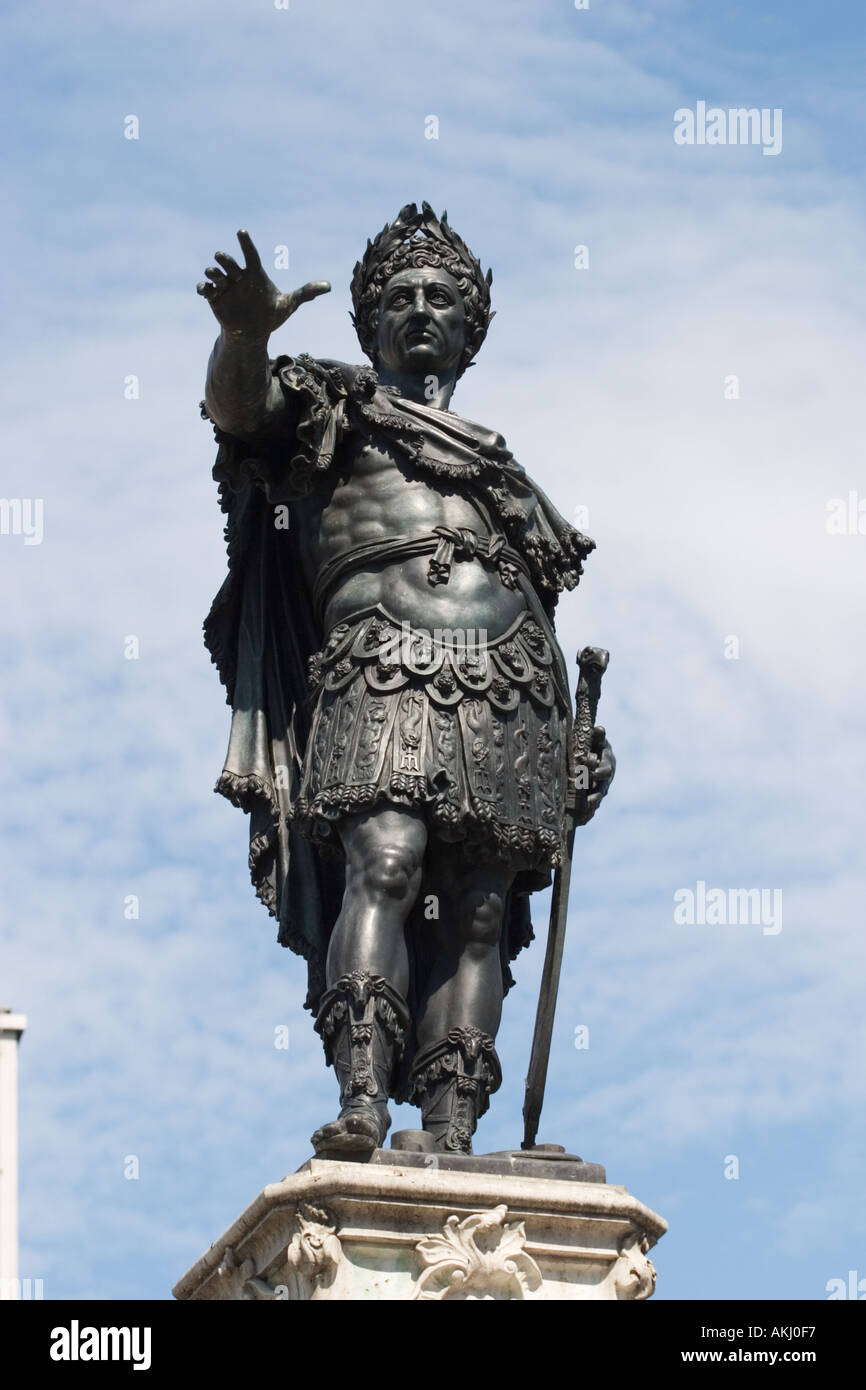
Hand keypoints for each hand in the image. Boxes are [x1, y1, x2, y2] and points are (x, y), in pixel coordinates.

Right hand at [196, 229, 329, 338]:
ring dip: (213, 271)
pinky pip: (205, 288)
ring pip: (216, 273)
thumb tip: (329, 286)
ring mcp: (225, 286)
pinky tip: (204, 289)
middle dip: (226, 260)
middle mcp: (238, 276)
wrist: (253, 333)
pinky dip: (203, 287)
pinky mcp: (215, 298)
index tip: (242, 232)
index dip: (246, 244)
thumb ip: (306, 293)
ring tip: (214, 274)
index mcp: (254, 273)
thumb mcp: (288, 305)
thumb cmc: (270, 315)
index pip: (250, 254)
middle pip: (229, 262)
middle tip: (225, 261)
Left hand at [575, 725, 615, 825]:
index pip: (606, 770)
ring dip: (590, 807)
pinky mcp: (593, 795)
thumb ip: (598, 735)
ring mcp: (601, 787)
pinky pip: (591, 806)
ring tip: (583, 816)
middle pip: (602, 788)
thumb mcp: (596, 738)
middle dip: (595, 794)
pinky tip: (580, 821)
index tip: (593, 774)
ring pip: (597, 799)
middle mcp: (606, 778)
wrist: (594, 753)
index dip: (601, 772)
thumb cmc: (594, 743)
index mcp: (608, 763)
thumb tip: (600, 729)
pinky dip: (587, 814)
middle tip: (588, 801)